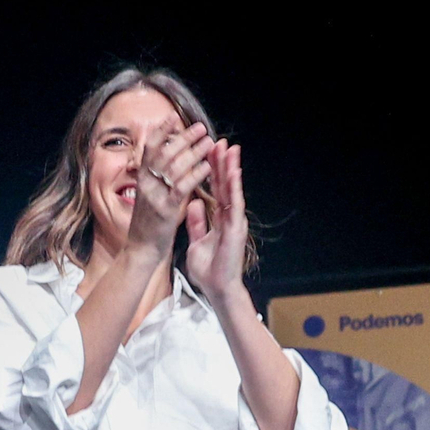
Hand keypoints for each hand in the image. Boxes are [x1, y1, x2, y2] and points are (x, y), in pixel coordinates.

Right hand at [125, 119, 214, 259]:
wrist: (140, 251)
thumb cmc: (146, 226)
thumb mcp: (146, 197)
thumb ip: (155, 179)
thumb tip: (166, 160)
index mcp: (141, 181)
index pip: (149, 149)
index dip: (160, 132)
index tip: (173, 117)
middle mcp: (146, 185)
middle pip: (164, 154)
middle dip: (183, 138)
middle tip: (200, 127)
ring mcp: (155, 197)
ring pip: (174, 167)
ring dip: (194, 152)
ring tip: (209, 141)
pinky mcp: (166, 211)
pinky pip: (181, 188)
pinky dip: (195, 174)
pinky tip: (207, 166)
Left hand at [184, 140, 249, 304]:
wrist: (217, 288)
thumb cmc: (208, 268)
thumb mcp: (197, 241)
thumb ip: (196, 223)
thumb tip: (193, 204)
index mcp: (219, 218)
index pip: (216, 189)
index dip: (213, 170)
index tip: (209, 151)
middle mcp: (229, 216)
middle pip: (225, 184)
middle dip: (222, 162)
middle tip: (219, 141)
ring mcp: (234, 221)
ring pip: (232, 190)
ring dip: (230, 169)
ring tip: (229, 148)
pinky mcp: (235, 228)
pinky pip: (234, 204)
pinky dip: (233, 188)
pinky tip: (233, 173)